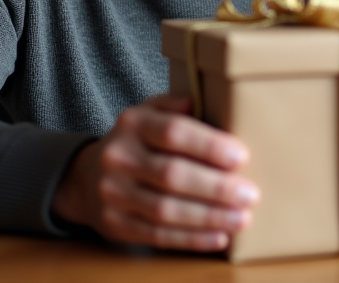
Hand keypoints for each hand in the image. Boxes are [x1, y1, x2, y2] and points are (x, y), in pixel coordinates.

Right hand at [51, 94, 259, 251]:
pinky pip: (157, 235)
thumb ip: (174, 105)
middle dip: (216, 187)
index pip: (173, 132)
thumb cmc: (138, 142)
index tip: (241, 157)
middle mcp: (118, 156)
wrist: (88, 178)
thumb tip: (197, 101)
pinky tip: (219, 237)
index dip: (208, 145)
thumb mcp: (150, 113)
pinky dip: (192, 238)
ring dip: (209, 217)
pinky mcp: (115, 224)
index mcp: (132, 122)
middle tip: (250, 195)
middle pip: (172, 174)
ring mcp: (113, 192)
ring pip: (165, 210)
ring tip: (241, 219)